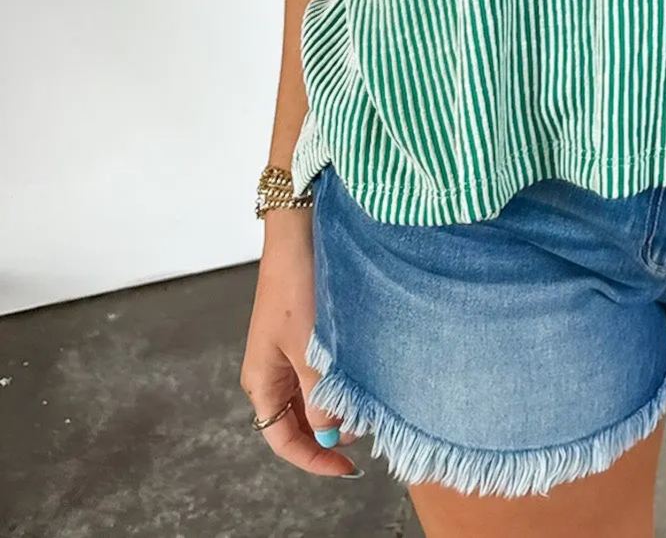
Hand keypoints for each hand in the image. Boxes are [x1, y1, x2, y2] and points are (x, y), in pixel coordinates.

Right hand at [239, 214, 362, 477]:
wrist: (300, 231)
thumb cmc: (298, 284)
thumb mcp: (311, 345)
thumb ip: (320, 392)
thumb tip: (332, 432)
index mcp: (262, 381)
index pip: (284, 440)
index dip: (315, 458)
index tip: (350, 467)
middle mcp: (272, 372)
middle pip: (299, 422)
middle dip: (331, 431)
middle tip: (368, 427)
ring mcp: (289, 353)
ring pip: (313, 397)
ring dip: (338, 405)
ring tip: (370, 402)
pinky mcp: (307, 334)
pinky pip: (322, 372)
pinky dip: (341, 381)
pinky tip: (364, 377)